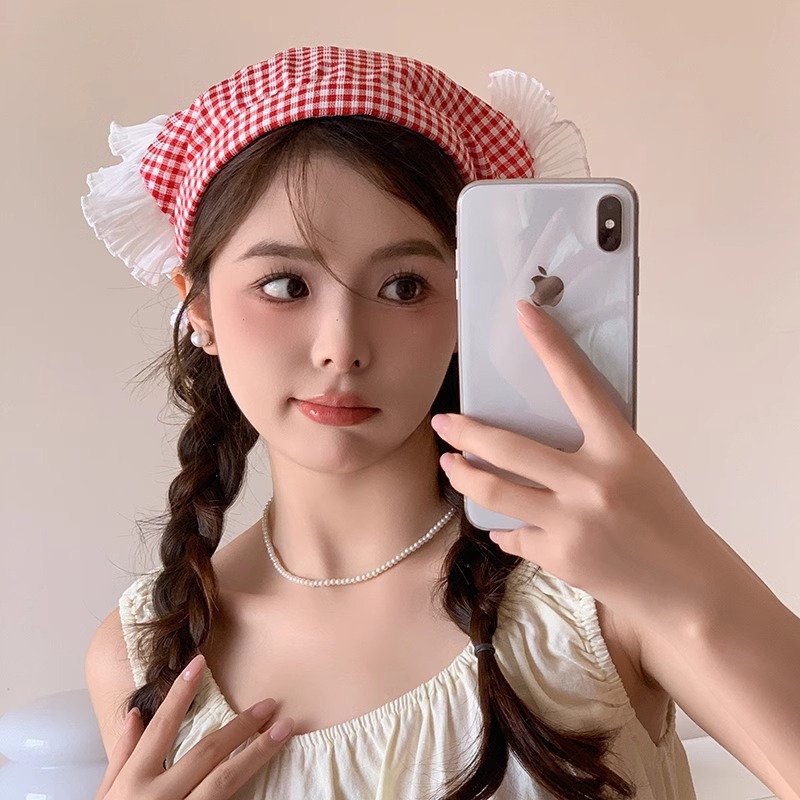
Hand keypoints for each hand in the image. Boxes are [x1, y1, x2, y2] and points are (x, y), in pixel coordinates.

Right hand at [95, 654, 293, 798]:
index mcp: (133, 783)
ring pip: (226, 781)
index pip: (162, 728)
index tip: (200, 664)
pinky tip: (272, 772)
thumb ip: (122, 756)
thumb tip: (136, 714)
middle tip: (270, 704)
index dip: (180, 695)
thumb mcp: (105, 796)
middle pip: (206, 753)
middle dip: (240, 726)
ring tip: (284, 730)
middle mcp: (159, 798)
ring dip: (258, 752)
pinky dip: (249, 788)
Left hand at [432, 299, 736, 630]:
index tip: (523, 313)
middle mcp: (591, 481)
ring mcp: (571, 522)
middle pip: (508, 447)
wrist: (686, 588)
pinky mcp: (558, 557)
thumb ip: (594, 448)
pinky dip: (504, 528)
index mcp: (620, 448)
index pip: (577, 384)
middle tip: (442, 423)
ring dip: (463, 476)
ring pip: (495, 491)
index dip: (549, 345)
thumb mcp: (638, 468)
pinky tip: (503, 526)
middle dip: (465, 432)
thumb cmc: (664, 518)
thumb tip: (541, 436)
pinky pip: (512, 535)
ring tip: (450, 465)